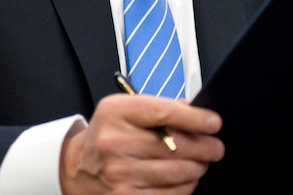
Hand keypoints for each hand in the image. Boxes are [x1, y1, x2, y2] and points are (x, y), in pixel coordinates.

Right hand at [60, 94, 223, 194]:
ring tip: (201, 163)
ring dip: (198, 168)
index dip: (196, 119)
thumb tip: (196, 112)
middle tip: (216, 147)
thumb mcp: (124, 109)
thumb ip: (159, 107)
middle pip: (176, 146)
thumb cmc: (107, 135)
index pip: (165, 113)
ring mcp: (120, 174)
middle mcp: (115, 143)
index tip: (214, 123)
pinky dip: (185, 187)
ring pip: (178, 173)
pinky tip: (186, 179)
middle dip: (205, 147)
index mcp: (116, 113)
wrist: (76, 168)